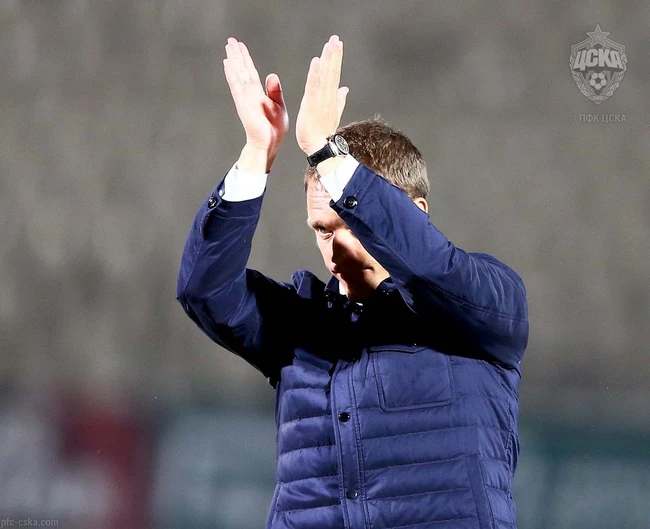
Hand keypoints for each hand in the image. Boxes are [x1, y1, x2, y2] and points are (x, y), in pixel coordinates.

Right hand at [223, 37, 288, 172]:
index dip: (246, 59)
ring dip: (233, 60)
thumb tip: (271, 75)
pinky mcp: (243, 104)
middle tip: (230, 40)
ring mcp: (245, 98)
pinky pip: (236, 86)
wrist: (269, 144)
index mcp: (258, 94)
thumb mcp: (279, 106)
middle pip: (242, 70)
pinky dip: (232, 74)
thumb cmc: (274, 129)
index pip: (251, 72)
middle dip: (237, 55)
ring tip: (228, 47)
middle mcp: (250, 94)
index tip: (241, 46)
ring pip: (238, 75)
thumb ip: (275, 91)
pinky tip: (227, 63)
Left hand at [296, 35, 348, 155]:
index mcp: (331, 97)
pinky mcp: (313, 104)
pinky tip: (317, 61)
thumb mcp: (333, 114)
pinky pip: (314, 86)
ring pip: (326, 75)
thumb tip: (345, 89)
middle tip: (336, 38)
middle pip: (332, 71)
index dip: (336, 59)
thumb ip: (339, 100)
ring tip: (330, 44)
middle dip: (334, 54)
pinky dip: (316, 73)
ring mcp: (321, 100)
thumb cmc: (322, 132)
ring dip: (328, 59)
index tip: (337, 44)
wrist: (319, 146)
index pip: (334, 74)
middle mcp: (328, 96)